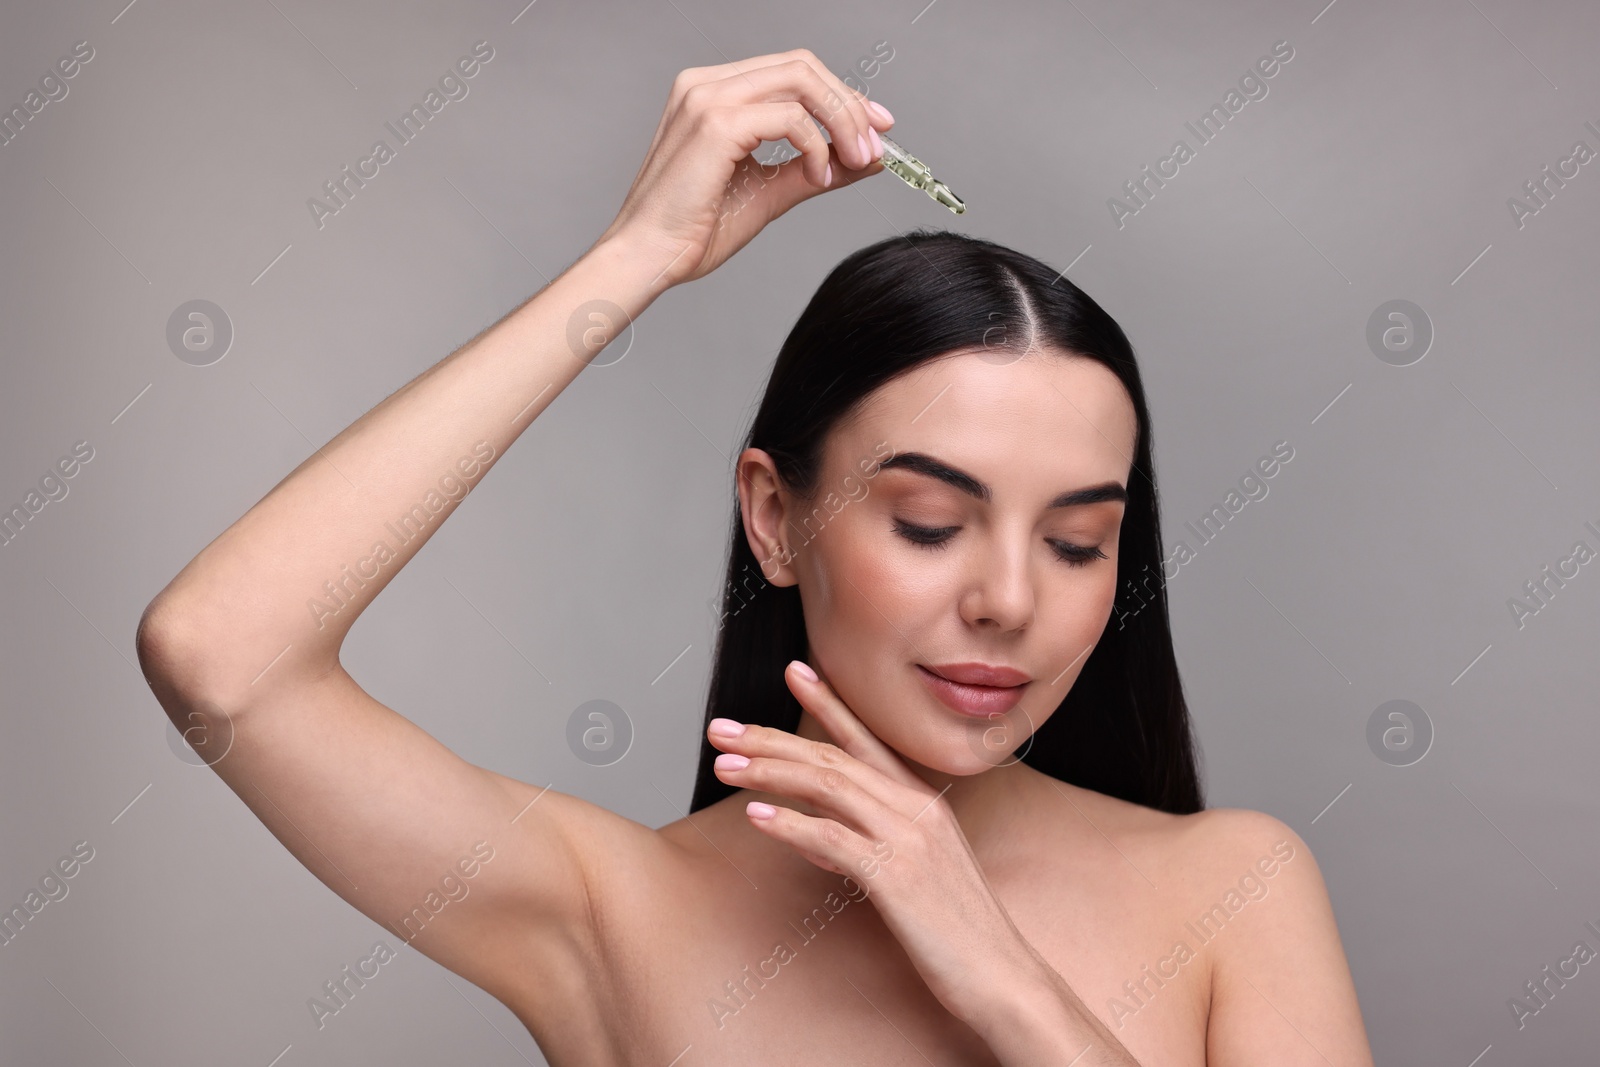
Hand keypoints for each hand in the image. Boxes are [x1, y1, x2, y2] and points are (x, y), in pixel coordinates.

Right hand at [595, 48, 893, 288]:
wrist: (649, 258)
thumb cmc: (692, 231)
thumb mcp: (768, 192)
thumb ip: (815, 168)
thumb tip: (865, 158)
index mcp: (713, 93)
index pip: (793, 72)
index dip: (841, 96)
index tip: (876, 128)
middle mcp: (707, 84)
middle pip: (802, 66)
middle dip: (849, 104)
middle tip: (875, 146)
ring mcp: (708, 98)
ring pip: (802, 81)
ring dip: (841, 121)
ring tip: (856, 162)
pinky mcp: (716, 123)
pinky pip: (790, 119)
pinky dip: (817, 147)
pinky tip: (818, 178)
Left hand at [706, 660, 1058, 1029]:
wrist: (1003, 976)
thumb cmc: (957, 930)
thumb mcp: (912, 872)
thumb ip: (865, 843)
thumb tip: (816, 832)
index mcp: (922, 801)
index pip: (865, 738)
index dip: (827, 702)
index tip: (793, 671)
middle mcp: (916, 808)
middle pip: (832, 757)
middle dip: (770, 739)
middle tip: (721, 729)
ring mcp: (908, 838)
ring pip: (827, 786)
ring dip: (769, 772)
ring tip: (725, 766)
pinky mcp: (897, 876)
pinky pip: (833, 839)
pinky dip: (791, 825)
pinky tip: (756, 816)